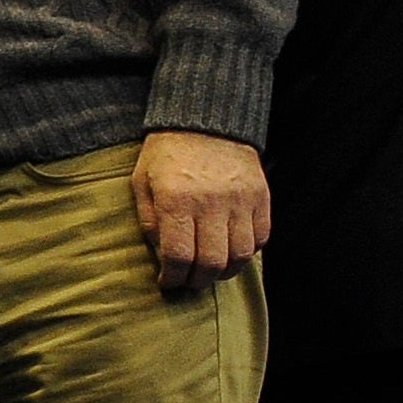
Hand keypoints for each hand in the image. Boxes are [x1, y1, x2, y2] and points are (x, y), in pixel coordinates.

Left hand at [131, 130, 270, 292]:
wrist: (206, 121)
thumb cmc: (167, 153)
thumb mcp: (142, 182)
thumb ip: (149, 220)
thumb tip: (161, 254)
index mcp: (176, 200)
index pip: (178, 255)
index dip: (172, 277)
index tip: (167, 282)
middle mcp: (211, 203)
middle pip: (212, 262)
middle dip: (198, 280)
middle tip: (189, 281)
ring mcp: (240, 201)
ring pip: (240, 255)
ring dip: (224, 271)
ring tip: (211, 270)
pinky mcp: (261, 197)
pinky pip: (261, 237)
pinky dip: (248, 252)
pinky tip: (231, 250)